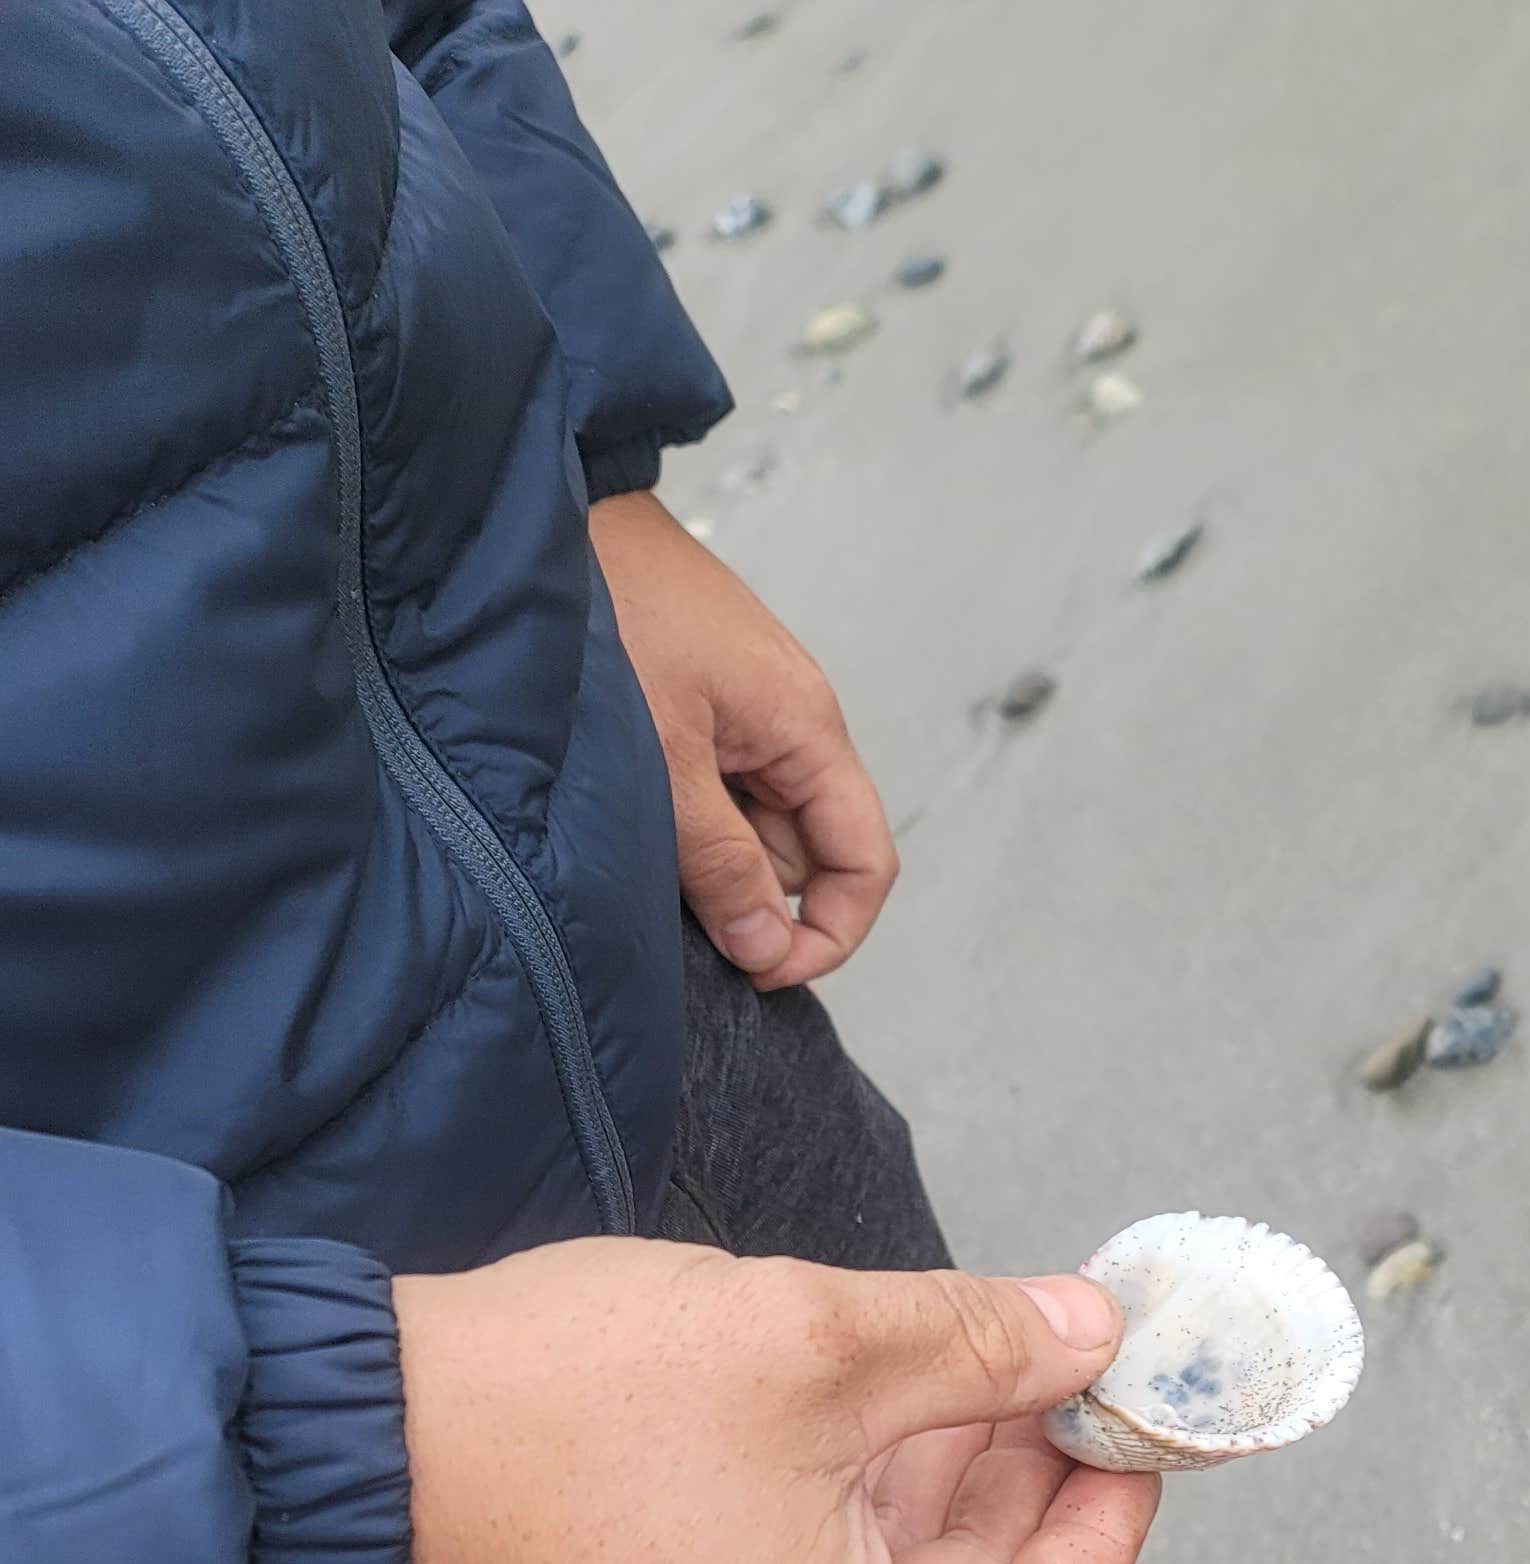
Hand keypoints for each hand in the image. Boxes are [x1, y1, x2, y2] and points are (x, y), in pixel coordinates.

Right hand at [392, 1243, 1157, 1563]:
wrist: (347, 1446)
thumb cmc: (565, 1405)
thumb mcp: (808, 1343)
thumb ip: (975, 1344)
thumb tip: (1090, 1336)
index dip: (1109, 1528)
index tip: (1129, 1421)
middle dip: (1032, 1492)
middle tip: (1064, 1370)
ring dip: (949, 1489)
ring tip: (974, 1363)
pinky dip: (864, 1510)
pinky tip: (877, 1407)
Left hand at [588, 489, 897, 989]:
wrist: (545, 504)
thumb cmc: (607, 603)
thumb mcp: (663, 762)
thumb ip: (721, 865)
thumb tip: (768, 950)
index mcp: (805, 727)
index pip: (863, 863)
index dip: (826, 934)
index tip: (759, 970)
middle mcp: (790, 721)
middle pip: (805, 852)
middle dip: (748, 891)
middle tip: (668, 893)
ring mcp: (744, 711)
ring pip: (752, 825)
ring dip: (704, 852)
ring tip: (633, 825)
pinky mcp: (698, 701)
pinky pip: (712, 787)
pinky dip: (678, 813)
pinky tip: (625, 799)